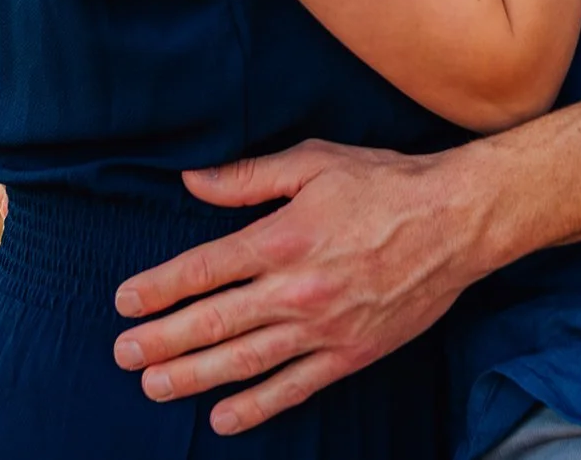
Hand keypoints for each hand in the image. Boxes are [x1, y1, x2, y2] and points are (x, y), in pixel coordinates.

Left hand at [110, 140, 500, 434]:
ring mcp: (323, 328)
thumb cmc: (384, 183)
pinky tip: (223, 418)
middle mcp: (296, 289)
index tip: (125, 302)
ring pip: (245, 360)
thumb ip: (248, 178)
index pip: (203, 269)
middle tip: (123, 354)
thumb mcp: (314, 162)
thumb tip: (192, 181)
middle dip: (162, 340)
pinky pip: (294, 387)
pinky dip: (256, 406)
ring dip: (193, 376)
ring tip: (154, 386)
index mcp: (281, 238)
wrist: (457, 221)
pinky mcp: (350, 354)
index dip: (158, 289)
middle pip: (213, 321)